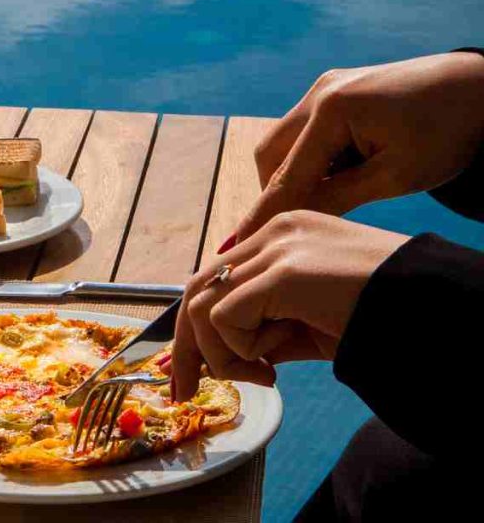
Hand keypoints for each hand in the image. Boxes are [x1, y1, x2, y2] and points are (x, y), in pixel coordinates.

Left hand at [170, 210, 405, 401]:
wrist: (436, 309)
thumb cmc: (382, 318)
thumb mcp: (314, 321)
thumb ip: (269, 326)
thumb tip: (225, 354)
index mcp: (283, 236)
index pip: (215, 278)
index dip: (195, 327)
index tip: (191, 372)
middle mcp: (275, 233)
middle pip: (197, 287)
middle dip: (186, 346)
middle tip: (186, 390)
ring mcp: (279, 247)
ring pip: (204, 305)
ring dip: (222, 355)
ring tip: (265, 375)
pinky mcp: (285, 273)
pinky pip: (225, 318)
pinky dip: (239, 352)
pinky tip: (276, 365)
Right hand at [232, 51, 483, 242]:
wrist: (483, 88)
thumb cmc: (449, 133)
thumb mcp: (395, 177)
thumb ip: (336, 199)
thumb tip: (289, 226)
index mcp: (333, 110)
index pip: (285, 176)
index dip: (261, 215)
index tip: (235, 247)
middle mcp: (319, 92)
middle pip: (270, 154)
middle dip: (278, 190)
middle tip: (303, 221)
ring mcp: (325, 87)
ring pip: (284, 142)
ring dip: (295, 174)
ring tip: (334, 194)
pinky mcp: (335, 89)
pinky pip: (305, 132)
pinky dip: (312, 158)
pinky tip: (344, 172)